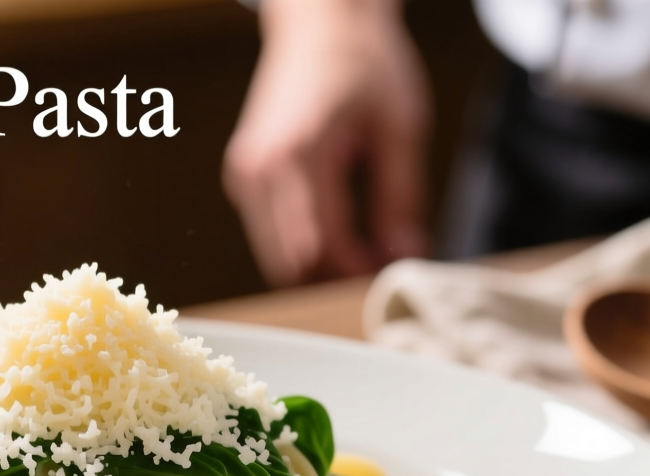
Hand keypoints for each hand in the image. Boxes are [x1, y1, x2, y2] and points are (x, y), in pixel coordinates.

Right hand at [223, 0, 430, 285]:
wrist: (316, 22)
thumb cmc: (359, 58)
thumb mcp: (399, 126)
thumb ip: (401, 197)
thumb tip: (404, 253)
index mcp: (294, 153)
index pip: (321, 245)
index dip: (359, 272)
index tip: (396, 272)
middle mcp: (256, 169)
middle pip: (293, 263)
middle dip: (339, 276)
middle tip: (386, 266)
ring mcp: (244, 176)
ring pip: (279, 257)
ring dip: (322, 266)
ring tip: (371, 251)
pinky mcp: (245, 179)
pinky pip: (274, 236)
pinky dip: (307, 246)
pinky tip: (346, 234)